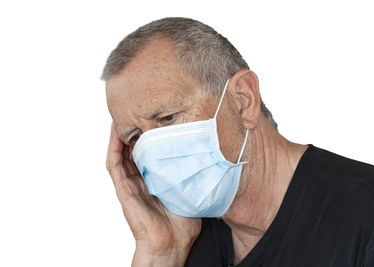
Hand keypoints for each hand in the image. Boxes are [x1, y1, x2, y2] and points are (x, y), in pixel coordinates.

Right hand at [106, 122, 200, 265]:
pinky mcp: (123, 190)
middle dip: (133, 130)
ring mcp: (129, 184)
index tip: (153, 117)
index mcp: (154, 179)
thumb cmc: (183, 222)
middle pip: (132, 150)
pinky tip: (116, 132)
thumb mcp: (189, 189)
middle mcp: (139, 180)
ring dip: (120, 135)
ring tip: (122, 115)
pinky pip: (114, 165)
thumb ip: (191, 173)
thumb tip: (205, 153)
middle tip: (136, 111)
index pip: (147, 152)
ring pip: (120, 153)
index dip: (148, 135)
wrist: (172, 243)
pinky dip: (114, 147)